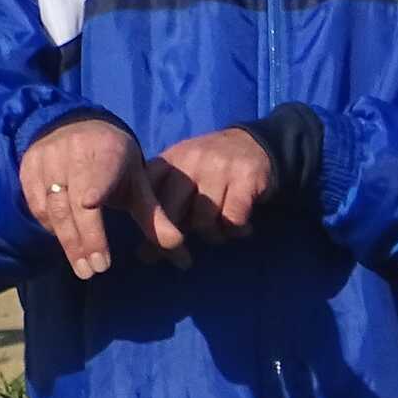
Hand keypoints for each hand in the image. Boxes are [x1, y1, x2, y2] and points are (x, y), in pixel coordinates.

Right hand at [20, 119, 189, 278]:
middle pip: (75, 201)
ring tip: (83, 268)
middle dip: (86, 238)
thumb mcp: (136, 181)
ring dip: (67, 241)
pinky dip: (49, 226)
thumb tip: (176, 246)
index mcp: (108, 151)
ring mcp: (48, 158)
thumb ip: (152, 215)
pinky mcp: (29, 166)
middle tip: (95, 270)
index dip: (95, 186)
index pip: (100, 171)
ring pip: (53, 207)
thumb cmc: (113, 160)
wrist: (75, 126)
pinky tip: (65, 242)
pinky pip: (36, 204)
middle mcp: (74, 151)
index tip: (91, 202)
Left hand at [148, 128, 273, 244]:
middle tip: (183, 255)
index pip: (146, 195)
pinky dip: (235, 230)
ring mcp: (218, 166)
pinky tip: (241, 228)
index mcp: (169, 160)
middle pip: (171, 212)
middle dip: (175, 240)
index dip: (148, 226)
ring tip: (219, 232)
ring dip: (212, 235)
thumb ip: (162, 209)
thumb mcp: (181, 178)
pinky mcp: (246, 177)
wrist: (252, 142)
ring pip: (203, 219)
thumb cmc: (209, 170)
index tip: (156, 244)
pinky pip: (232, 219)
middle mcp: (190, 159)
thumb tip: (145, 256)